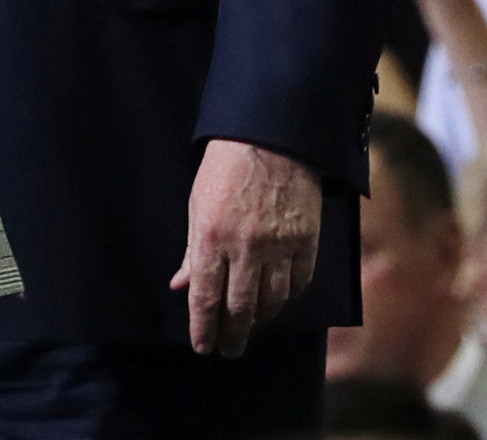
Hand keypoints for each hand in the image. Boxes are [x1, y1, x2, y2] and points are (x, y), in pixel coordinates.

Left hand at [170, 139, 320, 357]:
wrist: (268, 137)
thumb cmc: (224, 168)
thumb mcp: (197, 205)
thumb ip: (192, 250)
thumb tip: (181, 286)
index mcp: (211, 236)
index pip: (206, 298)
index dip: (203, 329)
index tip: (202, 347)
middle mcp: (245, 247)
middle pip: (240, 308)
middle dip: (232, 335)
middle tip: (228, 349)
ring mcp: (279, 246)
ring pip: (272, 302)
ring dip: (260, 319)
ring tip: (250, 324)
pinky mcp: (306, 240)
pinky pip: (299, 283)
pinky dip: (288, 296)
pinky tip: (278, 298)